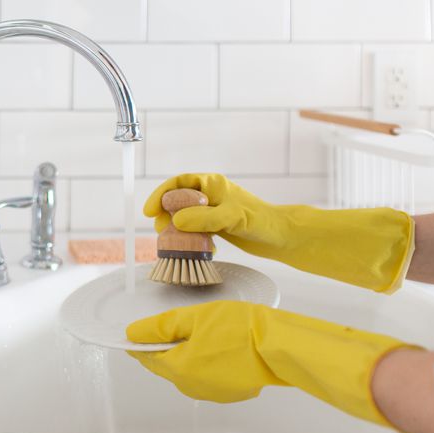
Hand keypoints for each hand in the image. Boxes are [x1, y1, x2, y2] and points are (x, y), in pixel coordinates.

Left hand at [128, 300, 419, 425]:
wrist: (278, 346)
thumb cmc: (238, 327)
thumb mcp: (195, 318)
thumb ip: (161, 327)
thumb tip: (132, 333)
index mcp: (179, 369)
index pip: (147, 358)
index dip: (140, 343)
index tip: (138, 332)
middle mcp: (191, 387)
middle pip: (166, 366)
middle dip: (163, 349)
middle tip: (168, 327)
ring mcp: (211, 393)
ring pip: (186, 373)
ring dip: (184, 356)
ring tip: (195, 334)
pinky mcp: (229, 393)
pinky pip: (206, 377)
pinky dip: (204, 363)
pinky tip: (216, 346)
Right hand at [143, 173, 414, 292]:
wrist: (282, 237)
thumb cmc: (262, 222)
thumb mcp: (231, 218)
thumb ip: (203, 218)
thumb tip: (175, 221)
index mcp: (212, 184)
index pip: (178, 183)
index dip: (161, 195)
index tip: (150, 211)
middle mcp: (210, 194)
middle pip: (177, 200)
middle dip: (165, 214)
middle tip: (160, 230)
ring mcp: (213, 210)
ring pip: (184, 216)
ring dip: (175, 228)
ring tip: (172, 241)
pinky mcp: (217, 225)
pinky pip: (194, 229)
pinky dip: (189, 237)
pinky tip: (195, 248)